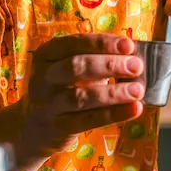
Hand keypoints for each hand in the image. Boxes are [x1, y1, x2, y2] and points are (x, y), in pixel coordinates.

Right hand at [17, 35, 144, 162]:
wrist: (32, 128)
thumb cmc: (61, 90)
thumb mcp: (70, 70)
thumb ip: (95, 61)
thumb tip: (132, 57)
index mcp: (46, 54)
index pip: (74, 43)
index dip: (102, 43)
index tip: (129, 45)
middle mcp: (43, 77)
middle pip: (76, 67)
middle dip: (110, 64)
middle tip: (136, 66)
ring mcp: (47, 104)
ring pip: (81, 96)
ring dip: (113, 92)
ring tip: (137, 90)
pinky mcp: (56, 127)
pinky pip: (87, 120)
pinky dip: (113, 114)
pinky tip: (133, 109)